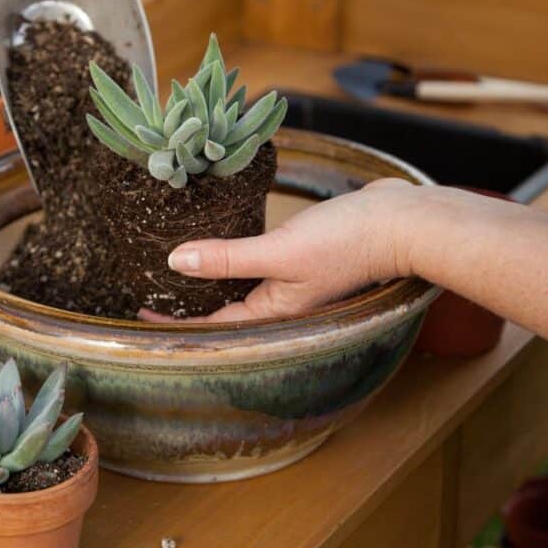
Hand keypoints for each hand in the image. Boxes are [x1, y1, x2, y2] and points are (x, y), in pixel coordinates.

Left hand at [139, 179, 420, 323]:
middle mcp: (282, 304)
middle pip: (226, 311)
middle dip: (190, 304)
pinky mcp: (304, 257)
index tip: (142, 313)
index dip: (176, 321)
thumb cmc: (349, 242)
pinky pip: (260, 264)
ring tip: (178, 268)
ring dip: (212, 279)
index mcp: (274, 313)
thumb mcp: (279, 251)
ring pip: (242, 286)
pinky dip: (237, 257)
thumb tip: (176, 262)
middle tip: (153, 289)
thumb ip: (227, 258)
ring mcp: (295, 282)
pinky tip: (224, 243)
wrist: (405, 221)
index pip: (213, 326)